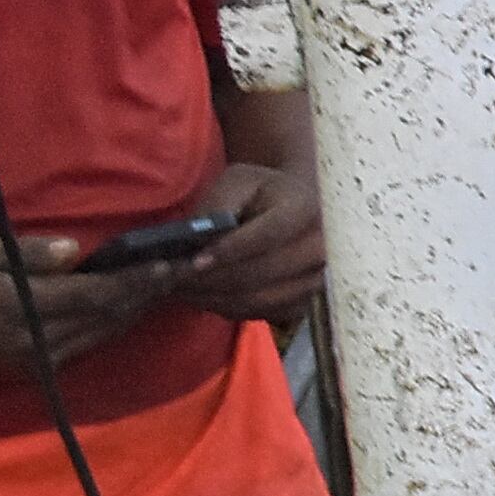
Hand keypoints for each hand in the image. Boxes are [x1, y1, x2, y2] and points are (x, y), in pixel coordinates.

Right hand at [0, 232, 173, 375]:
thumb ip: (29, 254)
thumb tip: (75, 251)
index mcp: (25, 307)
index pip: (97, 295)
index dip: (139, 280)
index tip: (172, 263)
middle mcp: (38, 340)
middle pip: (109, 317)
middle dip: (150, 293)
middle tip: (189, 270)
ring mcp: (36, 358)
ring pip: (101, 335)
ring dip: (136, 311)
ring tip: (169, 286)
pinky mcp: (32, 368)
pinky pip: (84, 346)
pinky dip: (111, 325)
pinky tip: (128, 308)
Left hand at [171, 164, 326, 327]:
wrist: (294, 207)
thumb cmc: (260, 191)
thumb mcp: (236, 182)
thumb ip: (219, 205)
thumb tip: (198, 239)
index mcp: (306, 209)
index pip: (267, 236)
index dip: (229, 251)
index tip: (193, 261)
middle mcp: (321, 247)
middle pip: (262, 273)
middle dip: (213, 280)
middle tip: (173, 280)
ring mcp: (317, 278)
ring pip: (261, 299)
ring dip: (216, 298)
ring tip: (181, 289)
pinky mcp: (306, 301)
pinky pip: (262, 313)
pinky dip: (228, 308)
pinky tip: (205, 296)